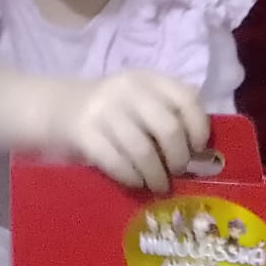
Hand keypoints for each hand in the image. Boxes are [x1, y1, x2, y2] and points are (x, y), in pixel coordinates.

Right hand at [52, 72, 208, 194]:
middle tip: (177, 171)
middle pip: (168, 128)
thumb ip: (170, 113)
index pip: (186, 99)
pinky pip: (116, 162)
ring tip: (159, 185)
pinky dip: (132, 177)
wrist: (62, 108)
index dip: (199, 127)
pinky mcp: (84, 133)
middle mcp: (127, 90)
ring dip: (156, 175)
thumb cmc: (116, 110)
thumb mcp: (143, 99)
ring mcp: (103, 110)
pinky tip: (136, 182)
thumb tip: (203, 153)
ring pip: (142, 150)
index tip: (198, 149)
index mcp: (148, 79)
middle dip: (178, 157)